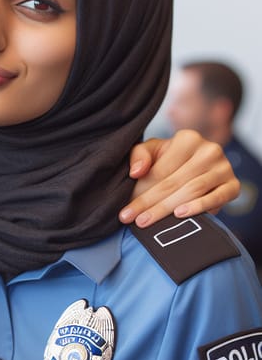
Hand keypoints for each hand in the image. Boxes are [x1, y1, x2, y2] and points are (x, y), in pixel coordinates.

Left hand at [119, 129, 239, 227]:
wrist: (195, 168)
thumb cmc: (167, 159)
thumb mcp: (151, 151)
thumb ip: (139, 156)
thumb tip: (137, 172)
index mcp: (188, 139)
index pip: (160, 170)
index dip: (140, 191)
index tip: (125, 211)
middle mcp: (209, 150)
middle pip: (174, 182)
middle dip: (150, 204)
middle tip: (132, 220)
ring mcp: (224, 168)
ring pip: (192, 191)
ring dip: (167, 209)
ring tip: (147, 221)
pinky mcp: (234, 186)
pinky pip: (217, 198)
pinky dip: (199, 207)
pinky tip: (180, 215)